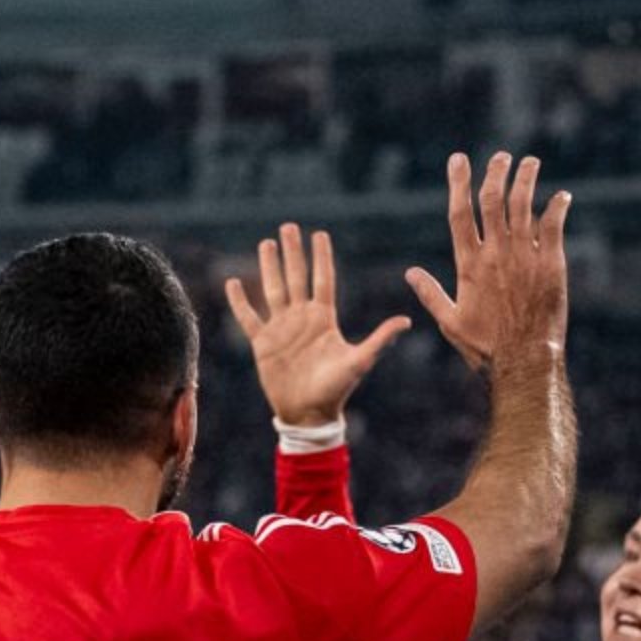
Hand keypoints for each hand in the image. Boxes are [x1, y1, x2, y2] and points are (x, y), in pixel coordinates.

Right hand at [223, 223, 408, 425]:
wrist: (309, 414)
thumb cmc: (336, 389)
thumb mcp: (360, 361)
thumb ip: (380, 339)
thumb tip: (406, 320)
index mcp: (324, 318)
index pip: (323, 280)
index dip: (321, 257)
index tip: (319, 234)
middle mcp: (302, 318)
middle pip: (296, 277)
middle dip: (293, 252)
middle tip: (289, 226)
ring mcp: (281, 328)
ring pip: (273, 289)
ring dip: (269, 266)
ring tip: (267, 243)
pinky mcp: (263, 343)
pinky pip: (248, 317)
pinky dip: (240, 301)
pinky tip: (234, 283)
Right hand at [404, 151, 569, 372]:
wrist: (523, 361)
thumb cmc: (484, 348)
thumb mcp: (450, 322)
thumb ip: (430, 293)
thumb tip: (410, 273)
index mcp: (469, 265)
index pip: (460, 213)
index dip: (458, 182)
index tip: (459, 159)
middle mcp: (495, 254)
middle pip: (493, 199)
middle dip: (496, 172)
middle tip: (501, 157)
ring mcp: (524, 257)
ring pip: (523, 205)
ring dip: (526, 179)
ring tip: (530, 162)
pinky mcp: (551, 264)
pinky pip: (553, 225)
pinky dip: (557, 206)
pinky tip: (561, 197)